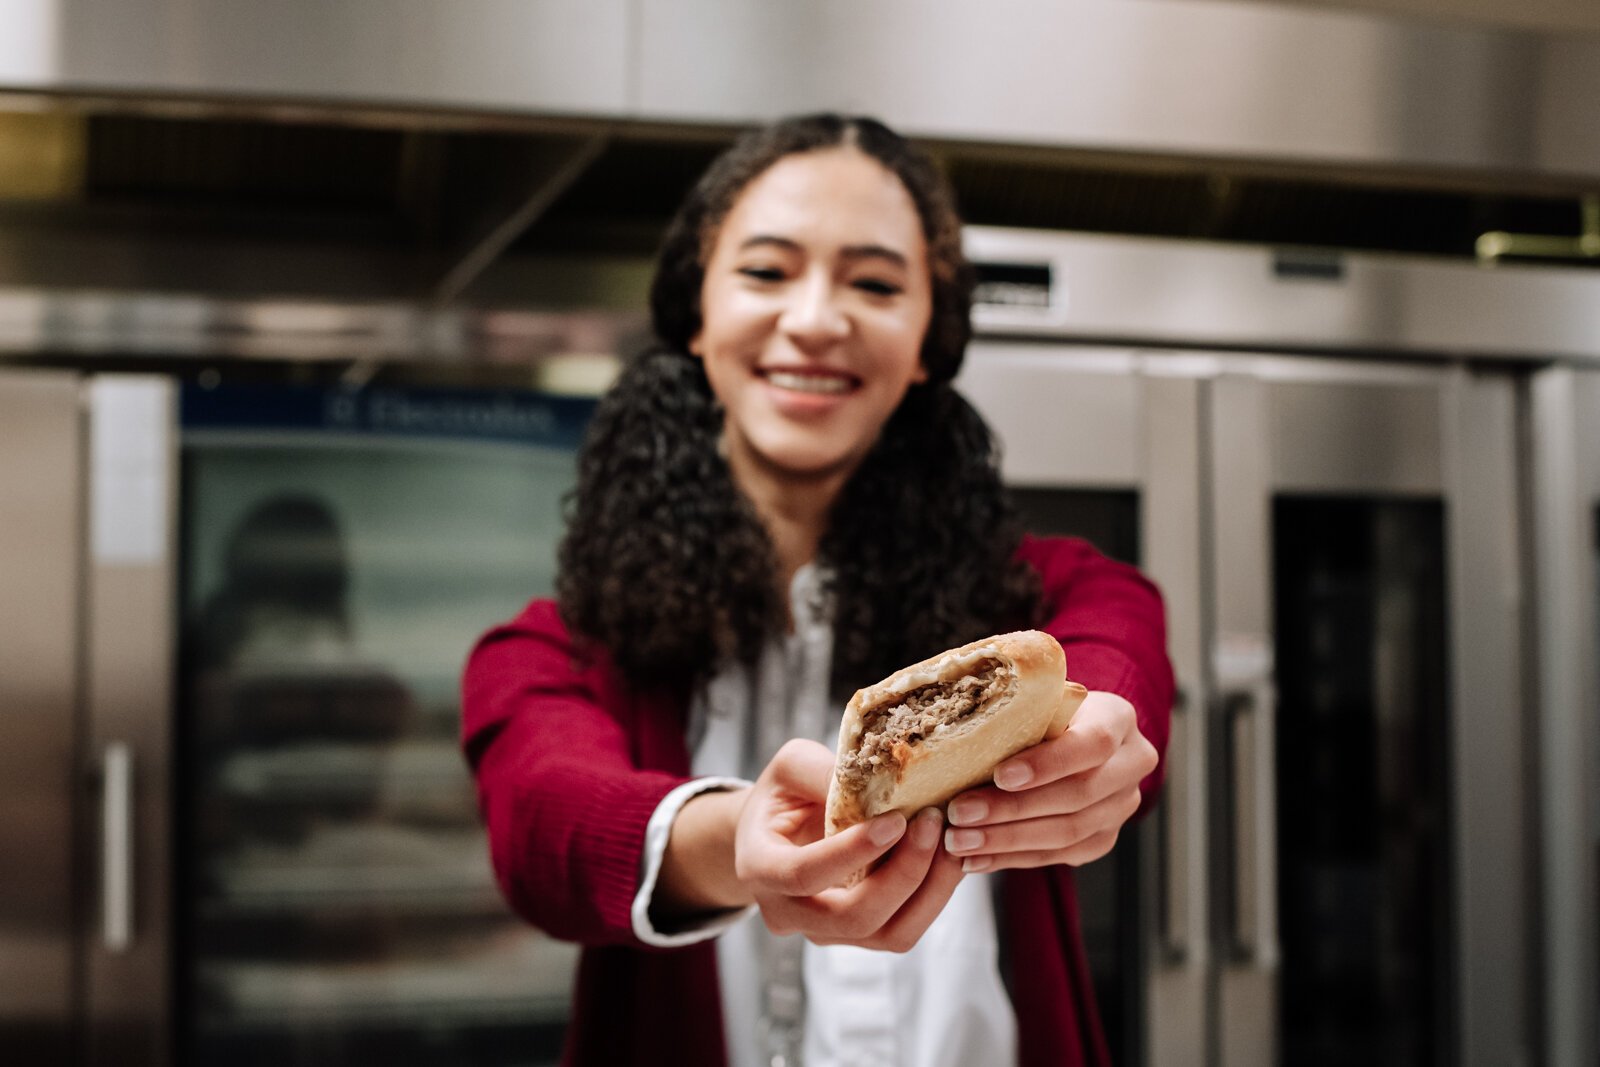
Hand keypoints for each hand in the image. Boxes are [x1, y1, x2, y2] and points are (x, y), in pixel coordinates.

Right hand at [733, 739, 964, 951]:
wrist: (776, 834)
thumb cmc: (782, 796)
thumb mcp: (790, 767)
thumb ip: (821, 771)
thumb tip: (876, 778)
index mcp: (760, 868)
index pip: (804, 875)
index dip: (851, 853)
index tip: (895, 820)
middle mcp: (788, 913)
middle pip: (853, 917)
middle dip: (903, 873)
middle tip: (932, 822)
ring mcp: (825, 933)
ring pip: (888, 934)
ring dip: (929, 889)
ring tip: (949, 839)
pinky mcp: (860, 936)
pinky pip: (904, 929)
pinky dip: (933, 896)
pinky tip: (946, 857)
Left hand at [940, 690, 1155, 872]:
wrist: (1068, 737)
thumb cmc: (1042, 711)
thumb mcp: (1036, 699)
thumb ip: (1015, 711)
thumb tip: (957, 730)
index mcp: (1118, 719)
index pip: (1093, 744)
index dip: (1048, 763)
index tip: (1000, 775)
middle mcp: (1131, 765)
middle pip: (1077, 794)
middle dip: (1012, 808)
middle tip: (961, 814)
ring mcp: (1120, 807)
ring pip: (1066, 832)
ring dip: (1006, 840)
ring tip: (960, 840)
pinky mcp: (1103, 839)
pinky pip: (1057, 856)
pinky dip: (1011, 858)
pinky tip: (975, 858)